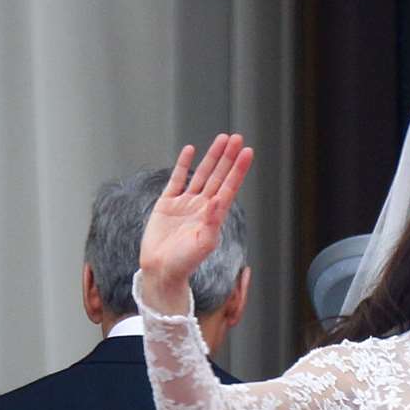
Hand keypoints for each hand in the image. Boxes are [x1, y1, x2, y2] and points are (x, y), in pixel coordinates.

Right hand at [139, 133, 251, 312]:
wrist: (161, 270)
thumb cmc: (185, 262)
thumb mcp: (203, 243)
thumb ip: (211, 222)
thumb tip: (218, 200)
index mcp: (214, 215)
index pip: (229, 186)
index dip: (238, 169)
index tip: (247, 153)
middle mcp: (202, 206)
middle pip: (218, 175)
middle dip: (228, 157)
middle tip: (238, 138)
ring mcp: (185, 203)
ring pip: (201, 174)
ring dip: (211, 157)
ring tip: (222, 140)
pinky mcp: (166, 204)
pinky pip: (176, 180)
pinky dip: (183, 165)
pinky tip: (191, 150)